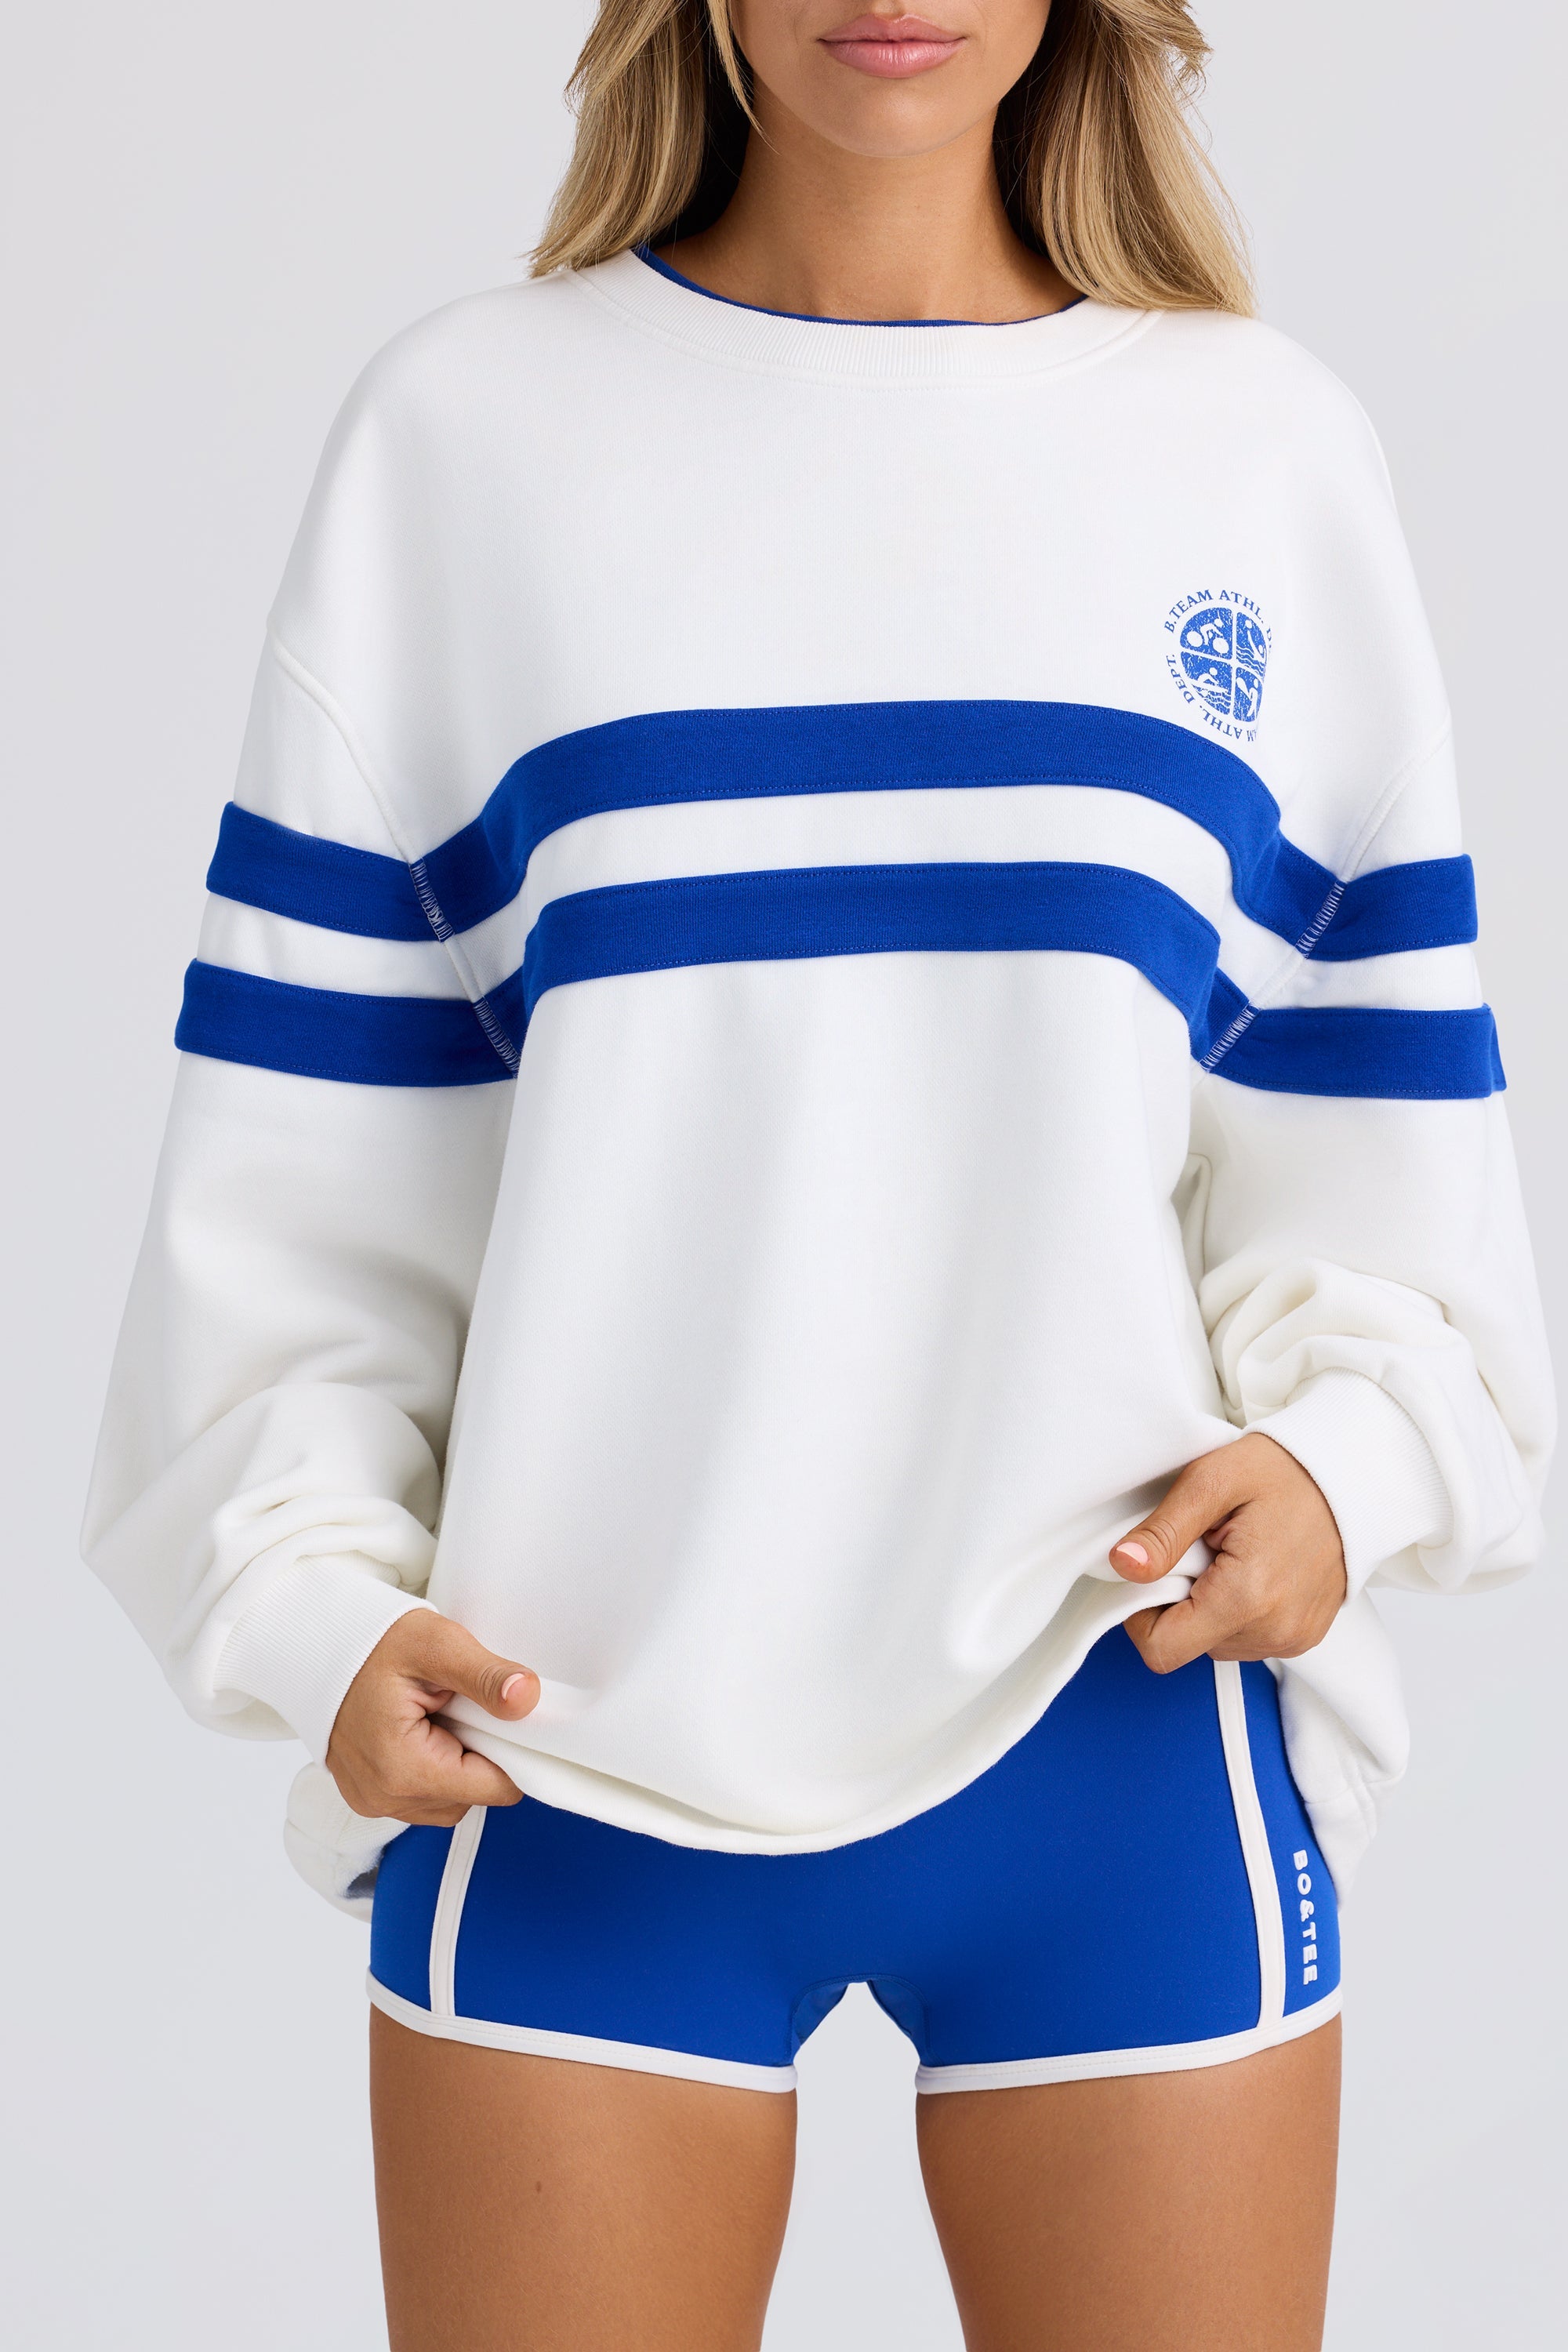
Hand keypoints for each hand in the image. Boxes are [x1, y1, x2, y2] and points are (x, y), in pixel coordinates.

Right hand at [326, 1610, 539, 1824]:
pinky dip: (434, 1769)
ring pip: (450, 1801)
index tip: (502, 1714)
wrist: (315, 1645)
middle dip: (482, 1755)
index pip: (494, 1788)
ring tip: (440, 1715)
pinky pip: (423, 1797)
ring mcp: (372, 1800)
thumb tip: (527, 1697)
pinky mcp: (368, 1795)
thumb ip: (485, 1675)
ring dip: (458, 1765)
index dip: (512, 1751)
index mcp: (403, 1769)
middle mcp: (384, 1797)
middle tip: (464, 1706)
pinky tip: (423, 1730)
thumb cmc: (371, 1641)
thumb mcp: (436, 1644)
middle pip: (473, 1797)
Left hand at [1109, 1432, 1346, 1672]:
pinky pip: (1246, 1638)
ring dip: (1208, 1605)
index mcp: (1246, 1597)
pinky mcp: (1303, 1636)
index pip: (1162, 1649)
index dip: (1140, 1615)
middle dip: (1178, 1601)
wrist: (1353, 1476)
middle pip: (1188, 1645)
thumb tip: (1124, 1565)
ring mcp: (1293, 1638)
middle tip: (1201, 1549)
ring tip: (1230, 1554)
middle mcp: (1274, 1630)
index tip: (1155, 1571)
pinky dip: (1236, 1609)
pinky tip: (1251, 1568)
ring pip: (1214, 1643)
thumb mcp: (1212, 1480)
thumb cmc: (1284, 1471)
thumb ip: (1163, 1531)